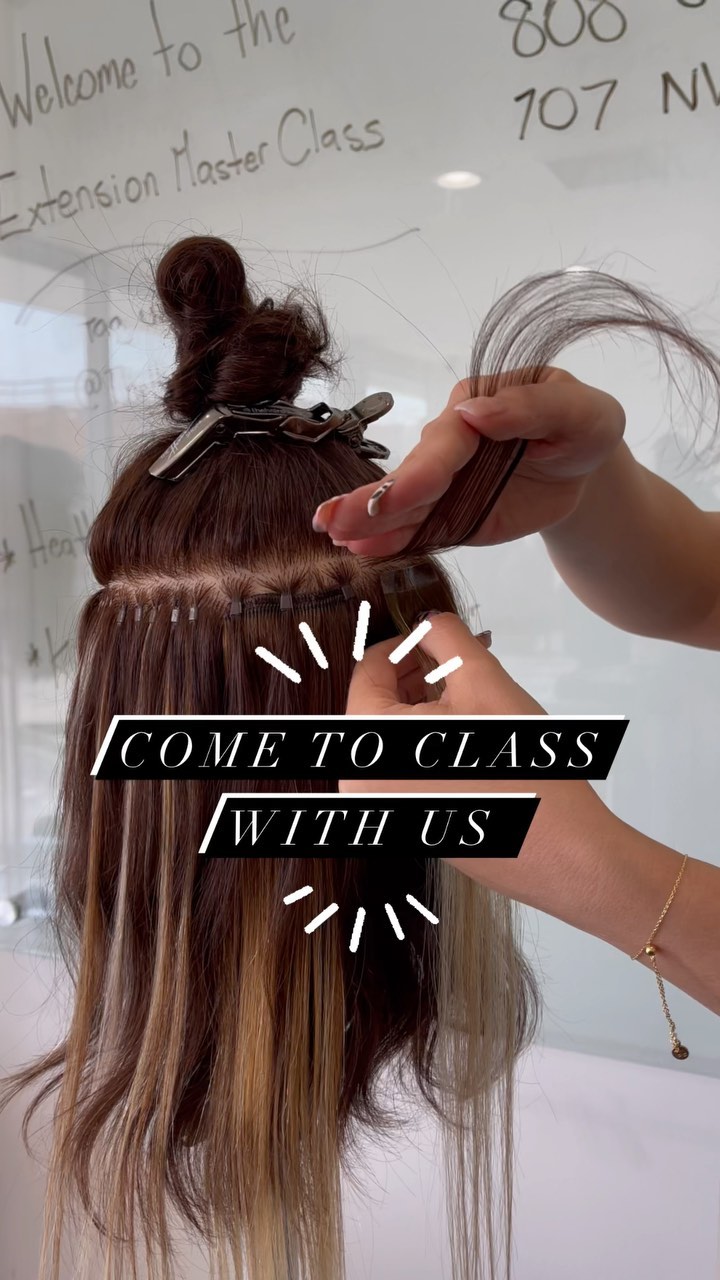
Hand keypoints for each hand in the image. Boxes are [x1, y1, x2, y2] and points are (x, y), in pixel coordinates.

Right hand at [313, 369, 625, 554]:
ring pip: (406, 502)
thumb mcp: (583, 412)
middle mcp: (453, 439)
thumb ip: (532, 408)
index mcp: (481, 403)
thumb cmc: (585, 428)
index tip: (402, 491)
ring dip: (367, 518)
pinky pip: (420, 527)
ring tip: (332, 531)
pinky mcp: (451, 513)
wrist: (585, 468)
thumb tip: (475, 412)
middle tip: (338, 517)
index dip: (427, 468)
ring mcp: (447, 479)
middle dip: (376, 497)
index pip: (450, 438)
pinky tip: (358, 547)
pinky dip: (389, 539)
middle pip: (415, 471)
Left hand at [341, 612, 617, 912]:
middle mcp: (361, 784)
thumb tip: (427, 621)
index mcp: (365, 743)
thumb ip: (447, 637)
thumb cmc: (521, 771)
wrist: (563, 853)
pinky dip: (436, 746)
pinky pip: (411, 770)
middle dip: (424, 675)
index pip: (369, 671)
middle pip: (382, 705)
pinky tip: (479, 740)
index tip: (439, 636)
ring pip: (400, 738)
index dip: (408, 644)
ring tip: (480, 697)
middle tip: (466, 658)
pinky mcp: (410, 829)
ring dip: (433, 709)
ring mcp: (385, 811)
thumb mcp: (483, 681)